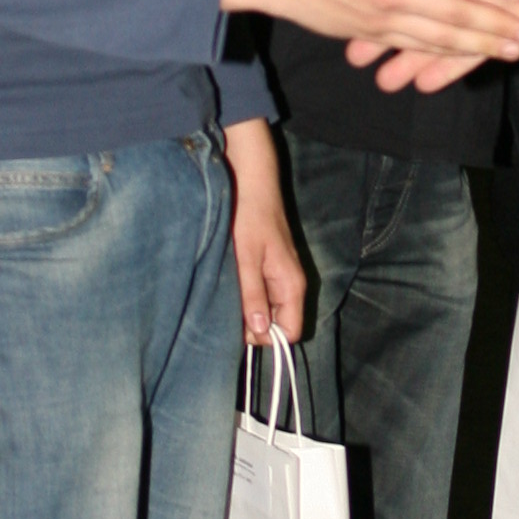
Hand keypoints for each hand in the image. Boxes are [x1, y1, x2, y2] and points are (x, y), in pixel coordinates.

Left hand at [225, 116, 308, 343]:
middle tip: (227, 306)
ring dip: (246, 308)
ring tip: (226, 291)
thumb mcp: (246, 258)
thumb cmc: (250, 216)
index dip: (266, 336)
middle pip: (277, 323)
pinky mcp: (267, 268)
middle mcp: (290, 284)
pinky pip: (260, 294)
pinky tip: (228, 282)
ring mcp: (279, 277)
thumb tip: (260, 329)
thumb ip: (253, 294)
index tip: (240, 325)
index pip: (290, 332)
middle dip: (253, 323)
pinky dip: (244, 294)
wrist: (251, 182)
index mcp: (292, 285)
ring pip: (266, 309)